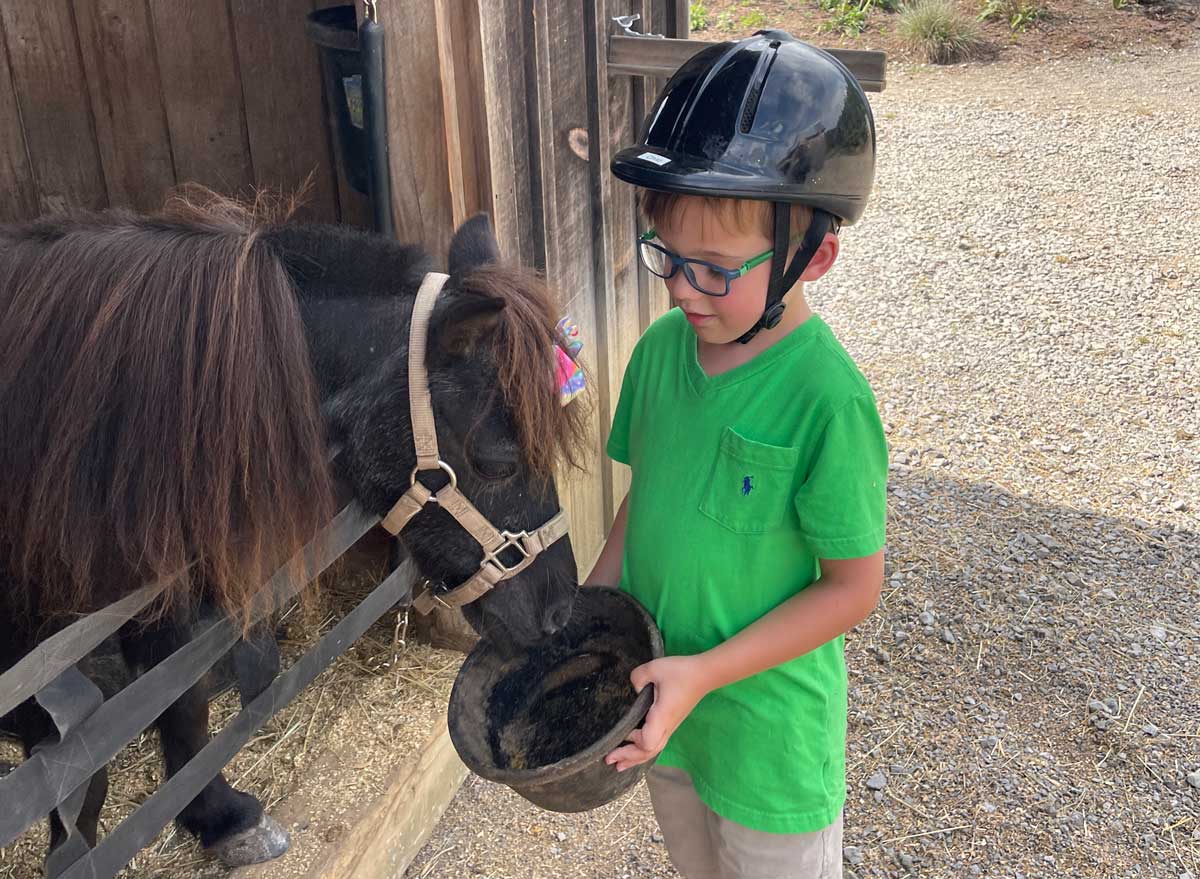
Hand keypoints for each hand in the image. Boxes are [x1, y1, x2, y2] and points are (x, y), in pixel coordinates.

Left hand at [605, 655, 712, 771]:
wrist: (704, 674)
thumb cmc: (681, 672)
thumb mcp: (655, 668)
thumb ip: (638, 677)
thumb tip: (632, 688)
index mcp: (662, 717)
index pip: (647, 741)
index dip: (633, 741)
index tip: (623, 734)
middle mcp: (667, 727)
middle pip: (648, 751)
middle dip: (628, 757)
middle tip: (609, 760)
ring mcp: (670, 726)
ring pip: (653, 750)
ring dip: (635, 758)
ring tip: (620, 765)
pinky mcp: (671, 723)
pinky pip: (656, 743)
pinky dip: (643, 751)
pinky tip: (637, 750)